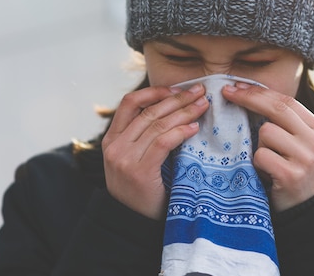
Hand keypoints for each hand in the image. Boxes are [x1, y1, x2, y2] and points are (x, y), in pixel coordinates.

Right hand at [101, 84, 208, 219]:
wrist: (131, 224)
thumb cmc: (140, 191)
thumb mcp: (133, 160)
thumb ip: (144, 138)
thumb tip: (175, 112)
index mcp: (111, 139)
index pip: (129, 103)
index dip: (153, 92)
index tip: (176, 89)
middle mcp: (115, 146)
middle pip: (149, 112)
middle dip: (177, 99)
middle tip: (199, 91)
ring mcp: (125, 158)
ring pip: (158, 124)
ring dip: (184, 112)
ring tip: (202, 105)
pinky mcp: (139, 171)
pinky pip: (163, 143)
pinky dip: (180, 132)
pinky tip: (194, 128)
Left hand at [222, 82, 313, 212]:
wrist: (313, 215)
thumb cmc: (301, 177)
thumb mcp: (305, 147)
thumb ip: (288, 125)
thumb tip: (252, 96)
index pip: (287, 101)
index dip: (259, 92)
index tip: (237, 86)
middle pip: (276, 108)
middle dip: (248, 98)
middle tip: (227, 93)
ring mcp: (307, 158)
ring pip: (265, 132)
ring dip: (258, 146)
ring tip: (269, 162)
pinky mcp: (292, 175)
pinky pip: (260, 156)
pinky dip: (257, 164)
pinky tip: (268, 175)